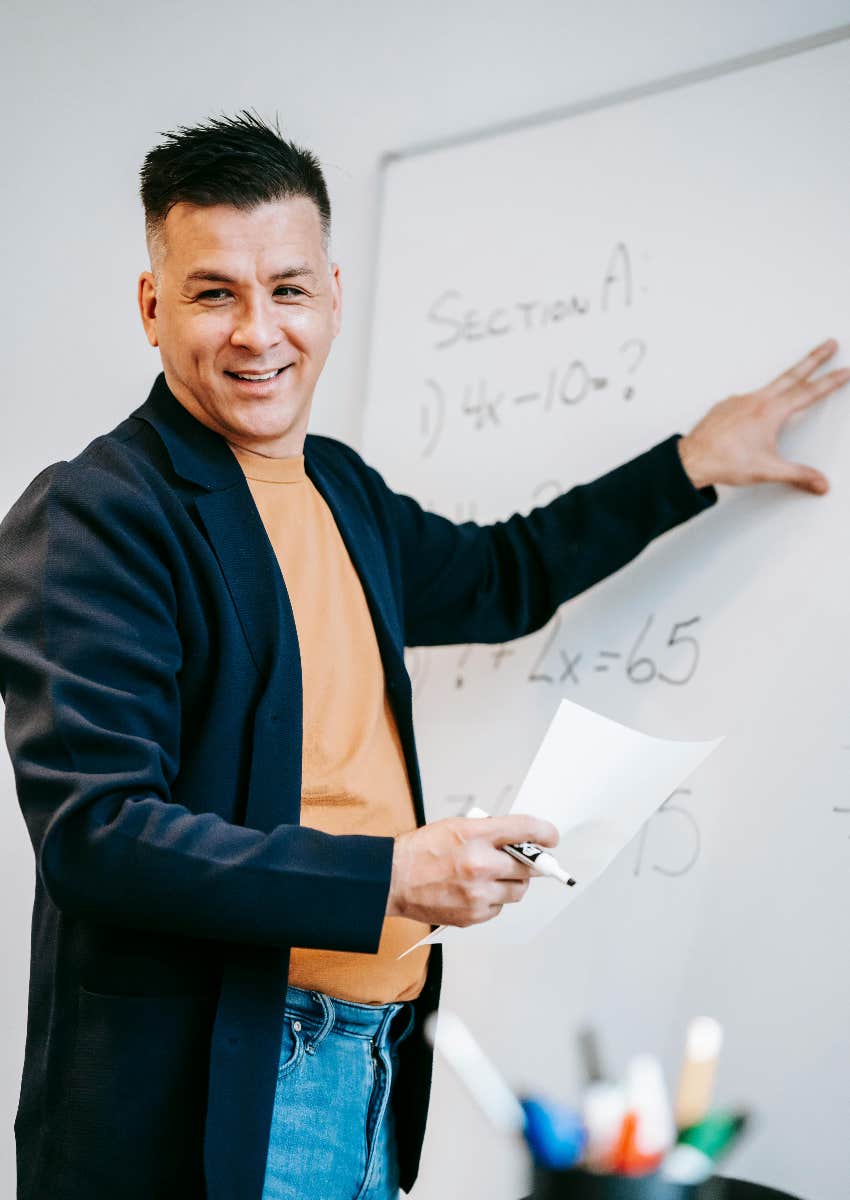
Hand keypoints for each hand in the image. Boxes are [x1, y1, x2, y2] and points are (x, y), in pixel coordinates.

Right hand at [386, 813, 558, 927]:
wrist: (393, 879)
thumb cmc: (421, 851)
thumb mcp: (456, 826)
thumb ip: (489, 831)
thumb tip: (518, 839)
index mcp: (476, 835)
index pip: (525, 829)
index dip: (544, 833)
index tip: (551, 837)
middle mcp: (480, 864)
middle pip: (528, 866)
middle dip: (527, 863)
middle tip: (521, 861)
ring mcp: (478, 893)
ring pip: (517, 891)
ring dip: (511, 883)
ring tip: (491, 877)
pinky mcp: (473, 915)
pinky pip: (499, 908)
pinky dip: (493, 900)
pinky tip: (475, 892)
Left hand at [678, 339, 849, 492]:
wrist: (692, 459)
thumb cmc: (724, 461)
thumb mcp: (769, 470)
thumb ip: (799, 475)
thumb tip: (820, 483)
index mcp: (770, 412)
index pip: (809, 393)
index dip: (830, 382)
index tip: (845, 370)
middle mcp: (756, 401)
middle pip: (792, 374)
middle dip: (814, 358)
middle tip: (829, 344)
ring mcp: (739, 401)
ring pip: (770, 386)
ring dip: (787, 379)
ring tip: (797, 378)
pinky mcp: (726, 406)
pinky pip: (748, 399)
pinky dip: (759, 400)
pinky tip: (758, 412)